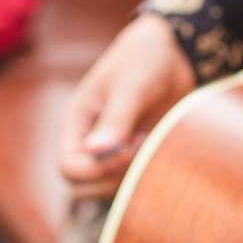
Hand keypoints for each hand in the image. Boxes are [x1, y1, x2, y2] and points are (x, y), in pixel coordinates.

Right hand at [56, 13, 197, 200]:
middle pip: (83, 188)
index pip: (69, 168)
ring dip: (132, 179)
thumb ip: (116, 118)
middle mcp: (87, 141)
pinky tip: (161, 151)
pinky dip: (145, 177)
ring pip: (107, 190)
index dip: (98, 169)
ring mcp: (110, 151)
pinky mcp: (133, 155)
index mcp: (75, 122)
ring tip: (154, 146)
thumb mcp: (131, 85)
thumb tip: (95, 150)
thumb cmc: (145, 59)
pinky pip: (131, 182)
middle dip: (113, 178)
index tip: (131, 147)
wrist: (173, 53)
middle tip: (144, 148)